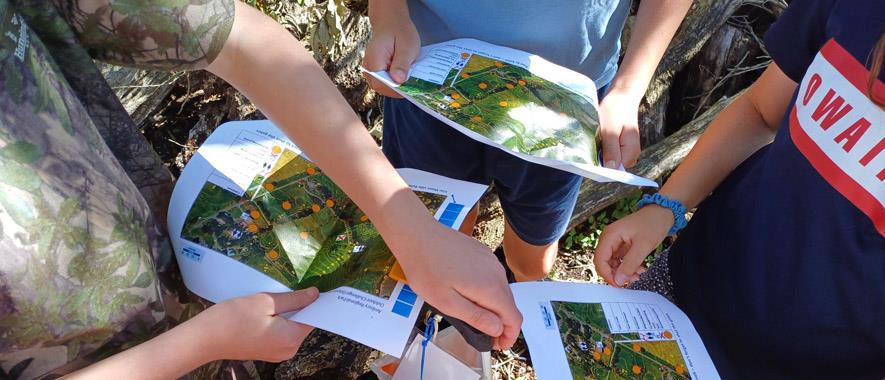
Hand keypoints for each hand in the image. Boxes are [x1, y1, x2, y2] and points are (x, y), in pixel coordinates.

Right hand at [193, 288, 318, 361]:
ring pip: (292, 327)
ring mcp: (278, 353)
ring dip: (287, 312)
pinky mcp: (267, 352)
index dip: (316, 301)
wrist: (204, 339)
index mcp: (292, 338)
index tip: (317, 286)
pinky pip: (281, 333)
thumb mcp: (266, 301)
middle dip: (300, 305)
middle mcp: (288, 350)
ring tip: (273, 299)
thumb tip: (315, 294)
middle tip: (290, 288)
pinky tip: (266, 311)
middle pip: (304, 322)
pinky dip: (278, 320)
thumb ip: (294, 299)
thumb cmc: (233, 318)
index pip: (315, 317)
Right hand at [362, 2, 419, 96]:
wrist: (391, 22)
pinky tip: (404, 75)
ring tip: (409, 78)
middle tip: (412, 83)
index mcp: (374, 59)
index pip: (381, 84)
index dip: (396, 90)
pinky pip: (384, 81)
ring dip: (397, 85)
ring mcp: (370, 70)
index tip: (410, 89)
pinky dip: (394, 81)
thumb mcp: (407, 46)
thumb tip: (398, 81)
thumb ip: (401, 64)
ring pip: (383, 86)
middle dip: (398, 88)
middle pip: (381, 87)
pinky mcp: (374, 71)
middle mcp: (368, 66)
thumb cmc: (400, 32)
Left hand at [391, 219, 522, 349]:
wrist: (418, 235)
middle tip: (482, 336)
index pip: (514, 318)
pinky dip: (486, 291)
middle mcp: (496, 272)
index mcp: (491, 288)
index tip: (496, 345)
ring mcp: (490, 260)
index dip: (509, 336)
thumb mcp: (447, 303)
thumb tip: (498, 329)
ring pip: (501, 291)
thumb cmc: (427, 269)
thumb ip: (476, 318)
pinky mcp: (482, 253)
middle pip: (509, 305)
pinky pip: (492, 277)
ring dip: (492, 307)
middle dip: (500, 324)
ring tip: (471, 314)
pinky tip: (467, 292)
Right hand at [593, 205, 671, 286]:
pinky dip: (628, 267)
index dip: (607, 274)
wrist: (663, 212)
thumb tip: (618, 280)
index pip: (600, 259)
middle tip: (631, 280)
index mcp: (610, 235)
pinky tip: (639, 269)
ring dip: (623, 272)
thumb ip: (629, 264)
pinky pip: (621, 260)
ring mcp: (616, 241)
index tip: (618, 284)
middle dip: (616, 274)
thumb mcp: (643, 246)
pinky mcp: (623, 244)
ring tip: (638, 275)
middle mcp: (609, 238)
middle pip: (604, 262)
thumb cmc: (653, 223)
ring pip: (613, 263)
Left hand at [598, 88, 641, 168]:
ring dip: (600, 154)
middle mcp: (631, 154)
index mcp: (631, 152)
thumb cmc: (616, 110)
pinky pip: (610, 152)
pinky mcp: (621, 145)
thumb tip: (611, 168)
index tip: (589, 161)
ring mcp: (627, 150)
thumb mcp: (610, 130)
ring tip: (594, 142)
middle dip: (600, 160)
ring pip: (610, 160)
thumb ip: (611, 149)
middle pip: (613, 166)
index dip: (601, 167)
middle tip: (590, 149)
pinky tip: (597, 140)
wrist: (622, 96)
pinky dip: (602, 148)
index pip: (615, 170)